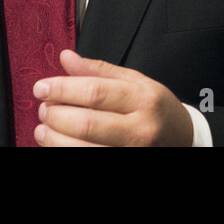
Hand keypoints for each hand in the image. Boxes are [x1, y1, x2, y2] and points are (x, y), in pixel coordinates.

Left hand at [32, 49, 193, 145]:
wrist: (182, 139)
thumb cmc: (155, 108)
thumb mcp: (135, 81)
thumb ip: (98, 70)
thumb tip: (65, 58)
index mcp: (143, 99)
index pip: (95, 93)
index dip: (62, 89)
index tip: (41, 88)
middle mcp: (140, 129)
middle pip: (87, 124)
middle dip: (56, 116)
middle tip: (43, 109)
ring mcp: (133, 153)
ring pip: (84, 150)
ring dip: (55, 140)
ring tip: (43, 129)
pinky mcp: (124, 165)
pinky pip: (88, 161)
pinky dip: (66, 152)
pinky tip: (57, 144)